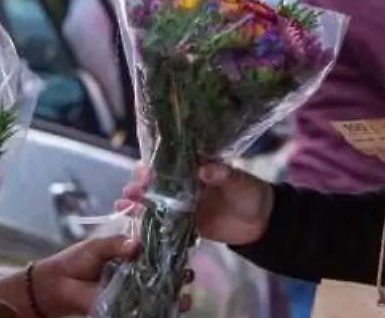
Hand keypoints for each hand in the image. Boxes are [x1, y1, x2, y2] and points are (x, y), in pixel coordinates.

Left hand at [28, 235, 194, 316]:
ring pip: (159, 291)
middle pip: (163, 272)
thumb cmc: (76, 260)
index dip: (171, 250)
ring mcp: (132, 290)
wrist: (56, 285)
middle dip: (179, 273)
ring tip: (186, 292)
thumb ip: (116, 244)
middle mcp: (135, 272)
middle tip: (189, 274)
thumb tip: (136, 245)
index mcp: (130, 253)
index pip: (156, 250)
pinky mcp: (126, 307)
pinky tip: (175, 307)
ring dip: (175, 292)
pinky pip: (146, 308)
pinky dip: (161, 308)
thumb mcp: (97, 246)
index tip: (185, 248)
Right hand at [116, 162, 273, 245]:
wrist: (260, 224)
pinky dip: (145, 219)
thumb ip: (223, 175)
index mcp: (197, 167)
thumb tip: (204, 169)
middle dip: (141, 183)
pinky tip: (129, 219)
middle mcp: (185, 183)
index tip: (144, 170)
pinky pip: (162, 220)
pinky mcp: (183, 222)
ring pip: (155, 199)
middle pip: (157, 180)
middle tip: (132, 189)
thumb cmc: (251, 194)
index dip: (155, 164)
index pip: (171, 161)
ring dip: (138, 200)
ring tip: (124, 203)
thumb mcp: (240, 181)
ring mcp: (182, 203)